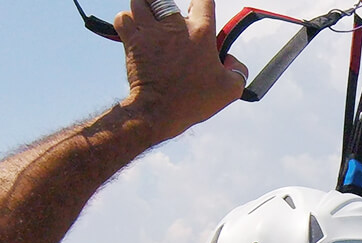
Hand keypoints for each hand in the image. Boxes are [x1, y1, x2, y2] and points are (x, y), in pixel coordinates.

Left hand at [116, 0, 246, 140]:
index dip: (201, 3)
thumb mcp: (230, 89)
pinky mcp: (131, 41)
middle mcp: (174, 26)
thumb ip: (238, 70)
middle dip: (166, 6)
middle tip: (169, 20)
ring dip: (146, 9)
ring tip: (151, 21)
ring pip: (141, 2)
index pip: (203, 0)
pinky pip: (123, 18)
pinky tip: (136, 31)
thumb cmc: (194, 100)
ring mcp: (150, 31)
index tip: (199, 11)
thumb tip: (231, 60)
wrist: (158, 111)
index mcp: (201, 33)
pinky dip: (127, 21)